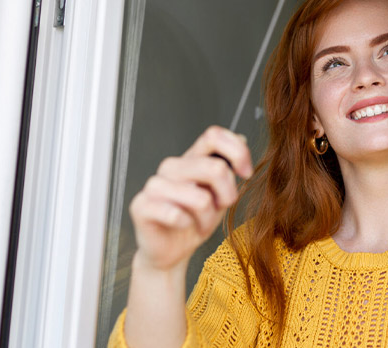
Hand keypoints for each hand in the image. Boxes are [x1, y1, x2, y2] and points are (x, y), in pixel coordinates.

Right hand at [129, 126, 252, 272]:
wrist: (172, 251)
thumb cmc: (196, 221)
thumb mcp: (221, 195)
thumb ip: (228, 168)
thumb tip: (242, 138)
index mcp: (191, 158)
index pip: (213, 136)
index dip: (237, 151)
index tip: (246, 173)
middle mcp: (172, 166)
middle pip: (214, 168)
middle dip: (228, 194)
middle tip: (222, 208)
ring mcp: (155, 184)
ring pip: (199, 197)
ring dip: (208, 218)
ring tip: (201, 224)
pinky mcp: (141, 205)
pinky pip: (175, 214)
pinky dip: (187, 224)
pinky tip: (182, 226)